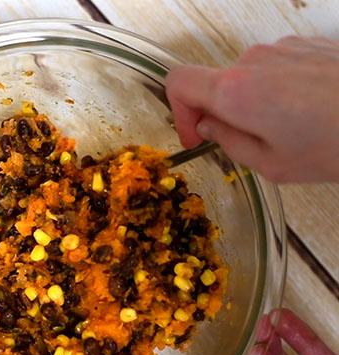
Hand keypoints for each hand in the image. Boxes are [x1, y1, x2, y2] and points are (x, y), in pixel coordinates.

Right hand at [165, 36, 338, 181]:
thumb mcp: (272, 164)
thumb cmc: (335, 146)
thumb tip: (210, 125)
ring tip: (290, 129)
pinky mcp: (308, 43)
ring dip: (255, 102)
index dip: (178, 112)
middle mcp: (253, 60)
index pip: (178, 82)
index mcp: (235, 91)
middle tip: (253, 144)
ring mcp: (283, 47)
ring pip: (248, 77)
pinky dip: (280, 89)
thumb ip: (228, 142)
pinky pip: (277, 67)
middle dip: (224, 114)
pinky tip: (310, 111)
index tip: (198, 136)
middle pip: (216, 83)